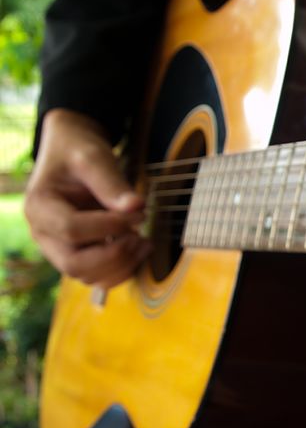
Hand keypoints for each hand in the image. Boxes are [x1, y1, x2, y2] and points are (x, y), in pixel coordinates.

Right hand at [25, 109, 149, 288]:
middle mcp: (43, 233)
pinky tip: (139, 248)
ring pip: (86, 276)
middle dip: (114, 255)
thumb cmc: (78, 151)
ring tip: (144, 242)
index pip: (72, 229)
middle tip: (141, 236)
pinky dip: (120, 270)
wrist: (73, 152)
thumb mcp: (94, 157)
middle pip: (74, 264)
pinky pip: (97, 275)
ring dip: (120, 265)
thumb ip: (112, 182)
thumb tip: (136, 207)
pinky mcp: (76, 253)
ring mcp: (58, 247)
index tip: (139, 213)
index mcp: (39, 206)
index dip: (110, 226)